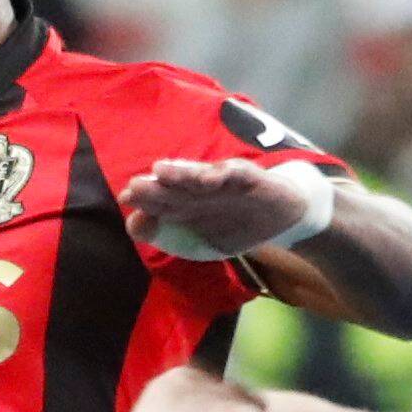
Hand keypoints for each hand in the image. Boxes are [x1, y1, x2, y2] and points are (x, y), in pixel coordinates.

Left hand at [122, 155, 331, 262]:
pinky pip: (235, 174)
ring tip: (162, 171)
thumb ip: (167, 233)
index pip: (160, 200)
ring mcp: (225, 182)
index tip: (127, 199)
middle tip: (135, 185)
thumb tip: (133, 224)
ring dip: (181, 174)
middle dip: (156, 186)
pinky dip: (222, 175)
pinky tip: (209, 178)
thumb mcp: (201, 240)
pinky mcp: (250, 178)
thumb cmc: (236, 224)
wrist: (284, 216)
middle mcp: (201, 190)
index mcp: (187, 204)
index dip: (144, 199)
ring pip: (200, 176)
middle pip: (175, 187)